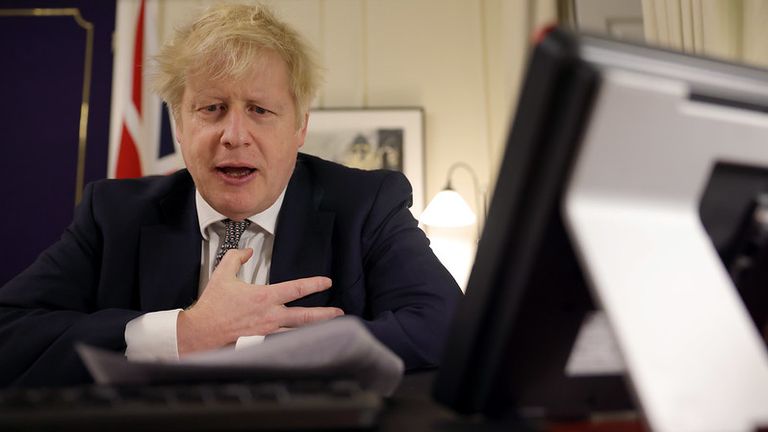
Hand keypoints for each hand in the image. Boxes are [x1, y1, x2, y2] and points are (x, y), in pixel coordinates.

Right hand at [177, 248, 343, 354]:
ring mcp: (266, 333)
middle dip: (325, 314)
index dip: (315, 284)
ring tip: (330, 329)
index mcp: (264, 297)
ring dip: (314, 329)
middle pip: (305, 316)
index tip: (327, 282)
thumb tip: (247, 251)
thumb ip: (237, 258)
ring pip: (297, 332)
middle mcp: (269, 316)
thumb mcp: (222, 275)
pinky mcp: (261, 344)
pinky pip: (283, 342)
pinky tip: (305, 342)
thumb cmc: (211, 307)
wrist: (199, 333)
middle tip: (340, 312)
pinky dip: (296, 341)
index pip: (296, 289)